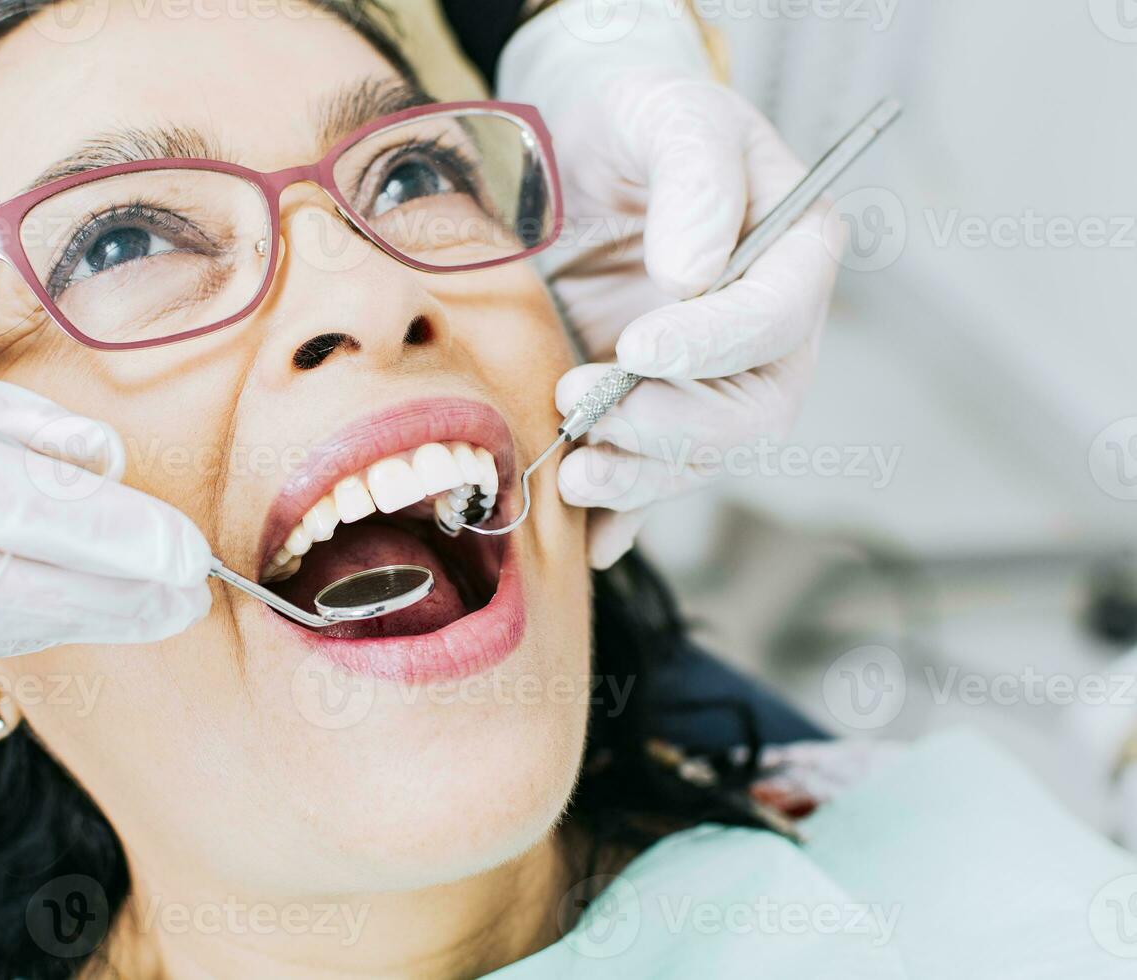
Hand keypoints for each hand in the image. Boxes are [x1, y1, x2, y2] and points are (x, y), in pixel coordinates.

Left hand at [499, 5, 841, 568]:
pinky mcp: (654, 413)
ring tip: (572, 475)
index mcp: (791, 256)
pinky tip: (591, 543)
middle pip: (747, 414)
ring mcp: (709, 385)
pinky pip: (651, 482)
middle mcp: (764, 336)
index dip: (714, 343)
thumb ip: (695, 175)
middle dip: (667, 426)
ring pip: (697, 459)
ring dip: (638, 477)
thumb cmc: (639, 129)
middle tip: (583, 404)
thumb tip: (696, 270)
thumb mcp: (666, 115)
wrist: (580, 167)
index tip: (639, 344)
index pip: (775, 319)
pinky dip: (623, 519)